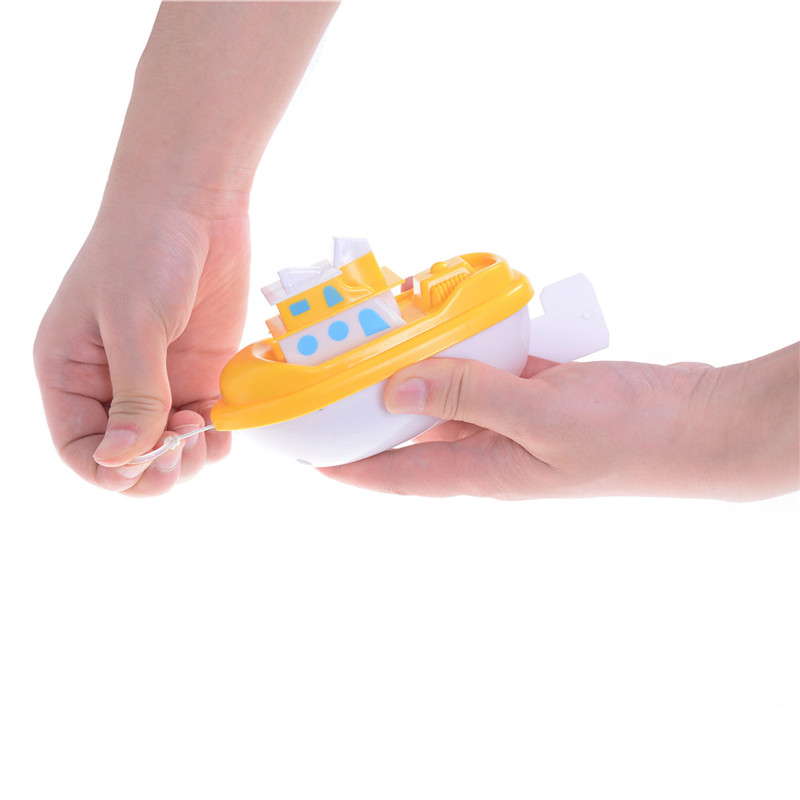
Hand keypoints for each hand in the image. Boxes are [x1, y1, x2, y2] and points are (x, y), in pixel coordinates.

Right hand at [33, 1, 337, 493]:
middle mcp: (113, 384)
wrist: (195, 201)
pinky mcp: (199, 370)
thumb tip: (123, 459)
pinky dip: (215, 436)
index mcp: (71, 373)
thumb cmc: (145, 249)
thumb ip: (136, 391)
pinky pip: (205, 424)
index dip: (108, 470)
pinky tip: (224, 427)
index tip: (143, 464)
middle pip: (127, 456)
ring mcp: (159, 379)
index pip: (79, 448)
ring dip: (188, 457)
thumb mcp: (134, 322)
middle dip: (153, 469)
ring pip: (169, 448)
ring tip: (204, 434)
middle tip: (183, 450)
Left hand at [320, 344, 799, 500]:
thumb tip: (393, 388)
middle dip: (365, 408)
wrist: (689, 421)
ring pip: (441, 392)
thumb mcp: (543, 420)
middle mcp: (482, 447)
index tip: (301, 450)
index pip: (393, 476)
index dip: (344, 466)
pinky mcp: (527, 388)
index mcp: (479, 471)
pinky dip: (457, 346)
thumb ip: (470, 399)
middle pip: (407, 430)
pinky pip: (478, 367)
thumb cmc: (625, 438)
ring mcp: (505, 416)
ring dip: (410, 368)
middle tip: (325, 376)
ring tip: (371, 338)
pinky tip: (439, 318)